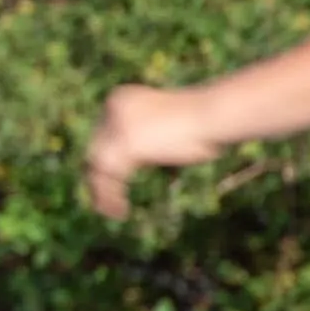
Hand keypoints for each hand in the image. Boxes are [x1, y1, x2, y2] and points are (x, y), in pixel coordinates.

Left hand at [82, 83, 214, 221]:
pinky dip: (111, 195)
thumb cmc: (202, 122)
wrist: (213, 114)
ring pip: (98, 164)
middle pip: (96, 148)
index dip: (104, 159)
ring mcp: (118, 124)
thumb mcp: (167, 125)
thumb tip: (139, 157)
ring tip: (113, 211)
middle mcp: (114, 107)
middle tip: (104, 200)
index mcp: (122, 99)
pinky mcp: (126, 143)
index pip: (101, 133)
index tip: (112, 180)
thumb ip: (148, 136)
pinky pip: (109, 175)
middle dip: (100, 176)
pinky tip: (120, 211)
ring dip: (103, 191)